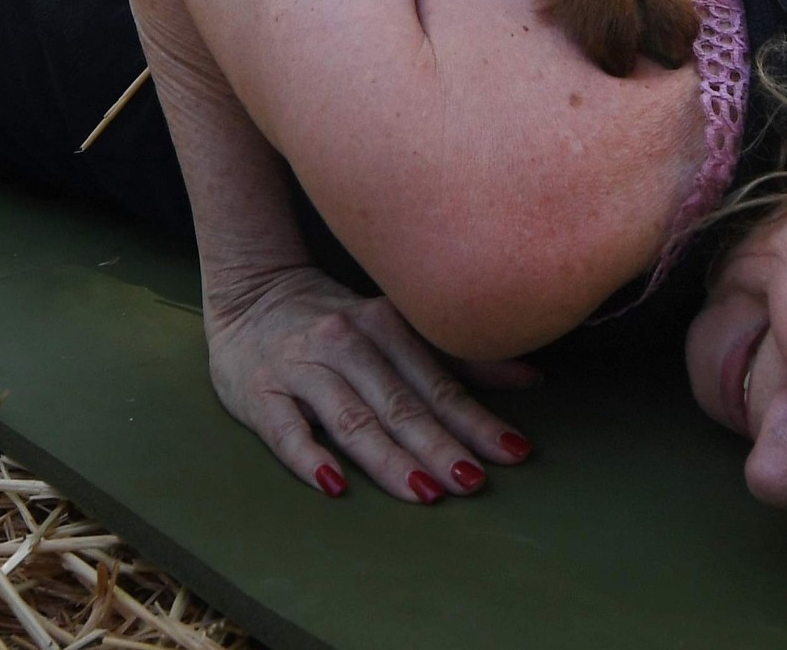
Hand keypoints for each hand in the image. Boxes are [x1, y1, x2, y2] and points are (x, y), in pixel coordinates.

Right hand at [205, 266, 533, 501]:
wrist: (252, 296)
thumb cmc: (339, 325)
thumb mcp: (398, 330)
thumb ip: (460, 359)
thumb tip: (533, 379)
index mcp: (386, 327)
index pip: (439, 384)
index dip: (476, 420)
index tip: (512, 452)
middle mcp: (347, 344)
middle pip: (400, 404)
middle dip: (439, 446)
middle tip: (473, 482)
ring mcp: (302, 369)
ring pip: (350, 419)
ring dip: (388, 458)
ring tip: (424, 491)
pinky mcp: (260, 393)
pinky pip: (285, 429)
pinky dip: (308, 456)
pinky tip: (334, 484)